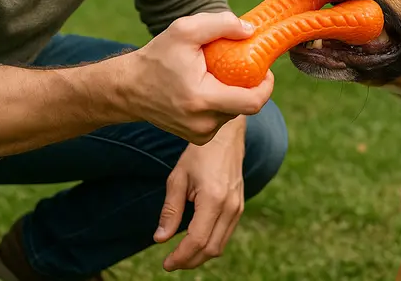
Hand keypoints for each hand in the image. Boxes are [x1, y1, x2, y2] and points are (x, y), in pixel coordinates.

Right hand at [119, 11, 274, 144]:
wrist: (128, 88)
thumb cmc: (157, 57)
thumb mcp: (185, 30)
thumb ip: (221, 24)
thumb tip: (251, 31)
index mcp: (203, 99)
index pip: (253, 102)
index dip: (267, 86)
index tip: (265, 69)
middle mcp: (203, 123)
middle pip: (245, 106)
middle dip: (248, 85)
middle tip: (240, 65)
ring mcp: (200, 134)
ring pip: (234, 112)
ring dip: (233, 94)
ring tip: (216, 75)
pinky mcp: (197, 138)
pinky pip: (221, 119)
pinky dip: (221, 103)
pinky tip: (207, 88)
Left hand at [154, 118, 246, 271]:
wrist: (226, 136)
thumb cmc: (199, 153)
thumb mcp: (178, 178)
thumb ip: (170, 210)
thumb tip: (160, 239)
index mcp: (214, 199)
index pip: (197, 240)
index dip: (180, 256)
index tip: (166, 263)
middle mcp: (230, 207)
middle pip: (211, 249)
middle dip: (190, 260)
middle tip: (171, 262)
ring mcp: (238, 207)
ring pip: (220, 245)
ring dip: (200, 255)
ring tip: (181, 255)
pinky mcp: (240, 207)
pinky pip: (225, 234)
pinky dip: (210, 244)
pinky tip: (195, 241)